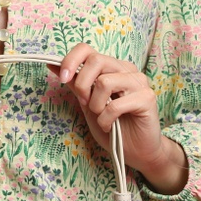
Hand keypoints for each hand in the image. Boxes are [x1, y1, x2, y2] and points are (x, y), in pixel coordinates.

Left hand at [51, 44, 178, 181]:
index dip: (70, 61)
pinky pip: (116, 105)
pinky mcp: (147, 98)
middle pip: (96, 60)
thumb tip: (52, 64)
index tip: (62, 79)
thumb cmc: (112, 126)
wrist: (135, 151)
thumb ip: (75, 83)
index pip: (87, 49)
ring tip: (101, 116)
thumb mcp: (87, 103)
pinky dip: (106, 120)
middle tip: (86, 104)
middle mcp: (126, 69)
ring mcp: (139, 82)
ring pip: (105, 81)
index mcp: (111, 67)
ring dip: (96, 105)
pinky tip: (110, 126)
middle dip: (82, 85)